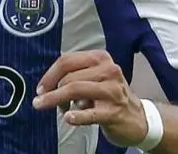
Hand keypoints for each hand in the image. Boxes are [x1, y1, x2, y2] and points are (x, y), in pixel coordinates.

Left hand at [32, 50, 148, 147]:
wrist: (137, 118)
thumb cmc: (110, 96)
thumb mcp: (95, 78)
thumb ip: (74, 75)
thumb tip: (47, 85)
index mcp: (101, 58)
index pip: (67, 61)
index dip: (49, 75)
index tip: (41, 88)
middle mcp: (109, 70)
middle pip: (68, 76)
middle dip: (51, 90)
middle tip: (42, 102)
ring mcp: (113, 91)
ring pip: (75, 90)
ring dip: (56, 100)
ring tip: (47, 107)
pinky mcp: (114, 111)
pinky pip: (90, 113)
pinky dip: (77, 116)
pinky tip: (68, 118)